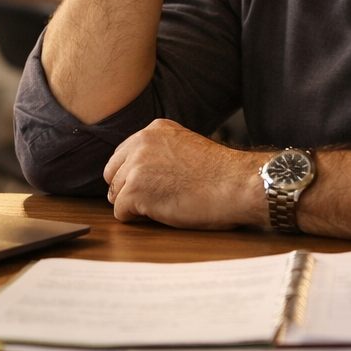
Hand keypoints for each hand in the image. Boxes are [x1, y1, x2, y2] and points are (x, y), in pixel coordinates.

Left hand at [104, 119, 266, 229]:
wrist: (238, 184)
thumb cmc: (222, 174)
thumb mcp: (185, 148)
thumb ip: (161, 152)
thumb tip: (142, 173)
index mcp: (153, 130)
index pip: (123, 155)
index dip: (134, 175)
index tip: (151, 186)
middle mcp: (140, 143)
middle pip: (113, 174)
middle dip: (127, 189)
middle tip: (152, 201)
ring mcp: (135, 167)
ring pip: (115, 194)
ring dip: (135, 205)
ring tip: (163, 207)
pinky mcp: (135, 191)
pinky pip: (120, 213)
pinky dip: (136, 220)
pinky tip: (161, 214)